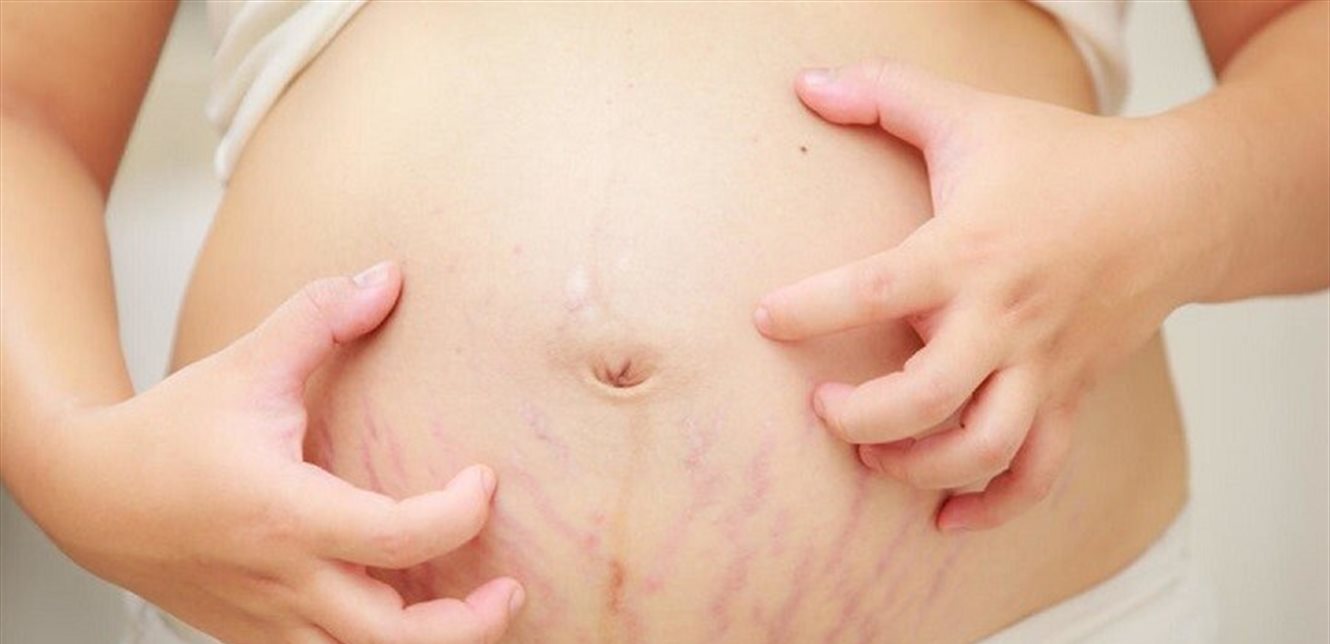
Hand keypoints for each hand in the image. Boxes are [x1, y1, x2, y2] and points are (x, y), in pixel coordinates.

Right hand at [41, 262, 523, 642]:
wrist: (88, 495)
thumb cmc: (168, 433)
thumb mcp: (248, 364)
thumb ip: (321, 318)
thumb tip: (389, 277)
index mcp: (284, 514)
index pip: (398, 538)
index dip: (460, 514)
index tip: (483, 481)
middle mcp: (282, 580)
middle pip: (392, 638)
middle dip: (467, 625)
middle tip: (508, 588)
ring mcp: (269, 619)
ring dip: (429, 642)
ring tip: (472, 608)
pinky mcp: (258, 635)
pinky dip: (381, 641)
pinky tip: (408, 607)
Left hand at [755, 61, 1211, 530]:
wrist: (1177, 204)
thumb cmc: (1063, 160)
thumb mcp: (971, 116)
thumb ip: (884, 95)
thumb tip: (804, 80)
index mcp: (968, 251)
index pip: (874, 291)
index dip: (811, 311)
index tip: (765, 318)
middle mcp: (1004, 319)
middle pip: (926, 398)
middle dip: (859, 419)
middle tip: (820, 407)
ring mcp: (1042, 365)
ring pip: (983, 450)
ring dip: (916, 469)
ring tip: (872, 456)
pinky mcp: (1070, 394)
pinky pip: (1039, 474)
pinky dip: (993, 509)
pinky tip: (946, 519)